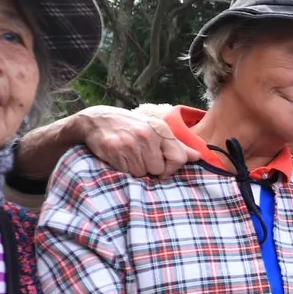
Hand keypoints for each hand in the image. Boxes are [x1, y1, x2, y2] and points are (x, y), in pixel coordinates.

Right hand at [76, 104, 191, 177]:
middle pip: (158, 170)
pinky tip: (118, 156)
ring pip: (141, 173)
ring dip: (135, 169)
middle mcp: (147, 135)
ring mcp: (129, 143)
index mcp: (160, 129)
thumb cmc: (129, 127)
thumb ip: (176, 145)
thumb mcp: (154, 130)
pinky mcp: (113, 150)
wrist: (95, 120)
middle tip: (139, 156)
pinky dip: (122, 168)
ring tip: (128, 155)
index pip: (179, 159)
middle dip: (149, 168)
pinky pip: (125, 172)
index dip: (171, 168)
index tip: (161, 165)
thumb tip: (198, 156)